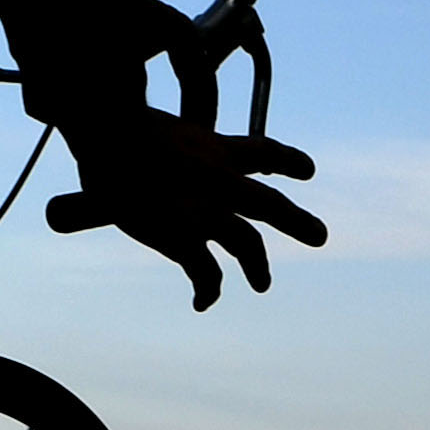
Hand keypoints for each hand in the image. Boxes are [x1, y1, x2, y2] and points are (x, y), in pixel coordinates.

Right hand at [46, 105, 324, 311]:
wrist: (108, 132)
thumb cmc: (113, 126)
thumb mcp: (145, 128)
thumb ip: (150, 145)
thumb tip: (113, 147)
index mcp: (214, 149)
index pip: (262, 152)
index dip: (287, 161)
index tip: (309, 170)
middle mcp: (220, 180)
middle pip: (270, 204)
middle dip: (297, 221)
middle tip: (321, 235)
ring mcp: (206, 210)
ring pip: (247, 245)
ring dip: (258, 267)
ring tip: (262, 284)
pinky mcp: (185, 237)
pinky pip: (205, 274)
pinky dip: (207, 290)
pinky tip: (202, 303)